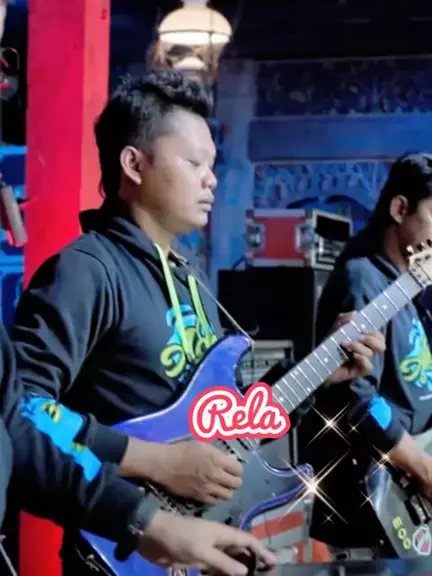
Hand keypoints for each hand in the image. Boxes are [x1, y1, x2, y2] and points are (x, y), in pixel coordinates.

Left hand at [138, 510, 276, 575]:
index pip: (247, 540)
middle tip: (264, 575)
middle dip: (252, 562)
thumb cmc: (180, 538)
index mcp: (222, 533)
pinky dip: (222, 574)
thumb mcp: (202, 551)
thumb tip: (245, 571)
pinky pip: (215, 568)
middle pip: (240, 551)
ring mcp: (208, 549)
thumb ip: (223, 562)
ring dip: (238, 570)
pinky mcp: (197, 558)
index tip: (274, 563)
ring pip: (228, 561)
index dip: (261, 550)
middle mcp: (218, 540)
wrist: (153, 537)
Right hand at [149, 441, 242, 503]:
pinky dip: (216, 497)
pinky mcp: (199, 497)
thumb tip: (230, 460)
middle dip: (235, 480)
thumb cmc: (183, 451)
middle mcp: (216, 475)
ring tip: (221, 486)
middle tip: (229, 478)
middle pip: (236, 484)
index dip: (237, 469)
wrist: (165, 464)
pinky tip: (211, 491)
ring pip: (228, 495)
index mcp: (217, 460)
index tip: (232, 468)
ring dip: (227, 490)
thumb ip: (218, 454)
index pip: (238, 469)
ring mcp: (208, 488)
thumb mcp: (203, 445)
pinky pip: (215, 502)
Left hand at [325, 312, 385, 384]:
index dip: (374, 332)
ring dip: (359, 347)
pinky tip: (353, 356)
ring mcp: (362, 362)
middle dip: (372, 340)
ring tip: (345, 344)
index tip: (363, 329)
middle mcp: (365, 351)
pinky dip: (363, 359)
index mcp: (363, 341)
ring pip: (371, 354)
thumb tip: (355, 313)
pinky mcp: (357, 371)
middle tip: (359, 337)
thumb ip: (343, 319)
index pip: (378, 336)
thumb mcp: (335, 328)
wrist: (318, 360)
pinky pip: (368, 367)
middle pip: (381, 346)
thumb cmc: (328, 344)